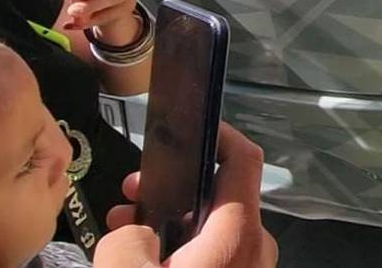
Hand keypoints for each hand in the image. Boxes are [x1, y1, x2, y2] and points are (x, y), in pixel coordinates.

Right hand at [96, 124, 277, 267]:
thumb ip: (127, 239)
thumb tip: (131, 233)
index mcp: (239, 234)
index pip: (243, 159)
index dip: (218, 134)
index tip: (190, 128)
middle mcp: (254, 247)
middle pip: (218, 195)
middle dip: (171, 187)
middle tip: (132, 194)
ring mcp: (249, 266)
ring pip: (211, 227)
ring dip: (169, 221)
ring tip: (126, 229)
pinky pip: (212, 253)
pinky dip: (180, 248)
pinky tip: (146, 256)